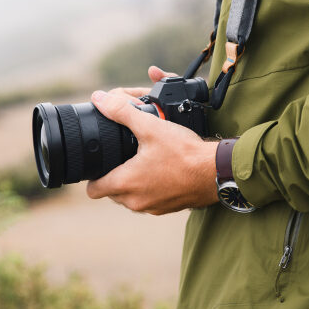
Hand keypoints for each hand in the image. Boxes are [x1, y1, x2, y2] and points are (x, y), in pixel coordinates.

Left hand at [86, 67, 217, 214]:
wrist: (216, 172)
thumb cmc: (184, 152)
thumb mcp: (150, 127)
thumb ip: (121, 112)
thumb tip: (99, 99)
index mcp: (125, 184)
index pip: (93, 190)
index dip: (93, 176)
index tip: (101, 163)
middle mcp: (135, 201)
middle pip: (111, 192)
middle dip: (114, 176)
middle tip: (124, 156)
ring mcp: (152, 208)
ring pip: (130, 197)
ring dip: (133, 183)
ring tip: (143, 161)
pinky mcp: (166, 208)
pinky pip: (149, 200)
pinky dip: (150, 188)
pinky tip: (161, 171)